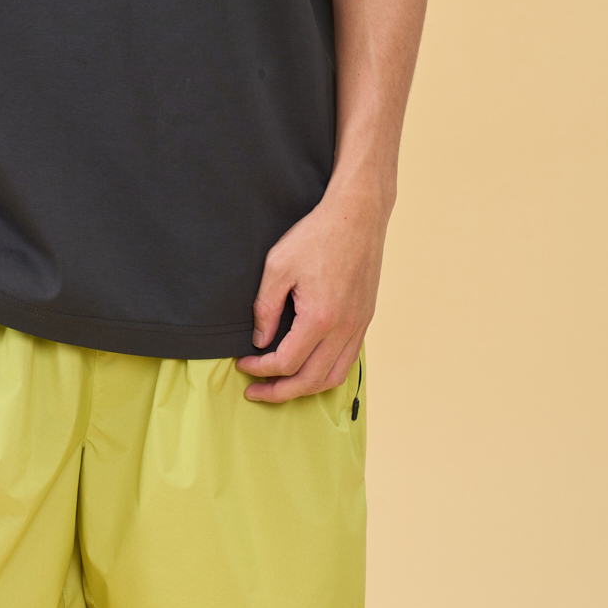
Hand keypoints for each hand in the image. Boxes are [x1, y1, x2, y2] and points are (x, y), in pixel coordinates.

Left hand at [234, 181, 389, 401]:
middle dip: (279, 391)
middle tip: (256, 391)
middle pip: (310, 380)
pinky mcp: (365, 320)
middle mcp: (343, 329)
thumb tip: (260, 341)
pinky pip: (348, 361)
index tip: (242, 364)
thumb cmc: (316, 236)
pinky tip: (309, 367)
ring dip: (305, 389)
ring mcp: (358, 326)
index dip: (260, 369)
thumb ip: (265, 308)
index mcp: (319, 318)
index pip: (286, 362)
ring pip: (333, 377)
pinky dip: (326, 373)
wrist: (357, 216)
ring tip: (281, 386)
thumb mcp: (277, 266)